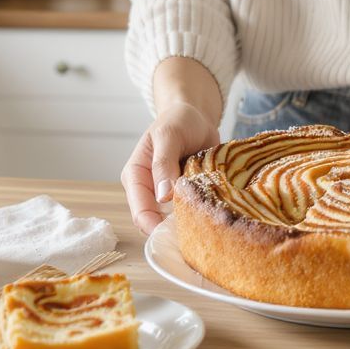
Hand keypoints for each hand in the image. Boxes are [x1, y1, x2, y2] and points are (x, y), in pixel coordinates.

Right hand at [121, 102, 219, 235]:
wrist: (196, 117)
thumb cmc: (178, 121)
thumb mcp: (169, 135)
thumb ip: (163, 163)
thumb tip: (162, 197)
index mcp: (135, 176)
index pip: (140, 212)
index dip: (155, 227)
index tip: (179, 231)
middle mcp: (148, 190)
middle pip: (155, 222)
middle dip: (174, 229)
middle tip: (199, 230)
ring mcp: (166, 195)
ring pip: (174, 221)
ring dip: (189, 222)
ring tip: (208, 220)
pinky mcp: (183, 196)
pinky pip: (189, 212)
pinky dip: (200, 213)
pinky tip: (213, 212)